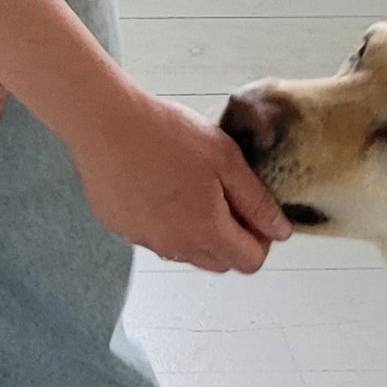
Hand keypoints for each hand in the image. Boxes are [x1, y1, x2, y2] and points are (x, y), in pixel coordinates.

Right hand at [71, 94, 290, 272]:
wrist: (104, 124)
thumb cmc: (167, 135)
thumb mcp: (226, 160)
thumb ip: (257, 201)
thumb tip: (281, 231)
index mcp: (207, 231)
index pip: (249, 262)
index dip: (262, 240)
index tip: (256, 211)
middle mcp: (175, 246)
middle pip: (219, 263)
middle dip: (233, 239)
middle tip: (228, 198)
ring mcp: (144, 240)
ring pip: (186, 252)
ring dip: (199, 232)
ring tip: (192, 187)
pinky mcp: (121, 227)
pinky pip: (154, 236)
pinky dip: (165, 222)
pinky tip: (159, 184)